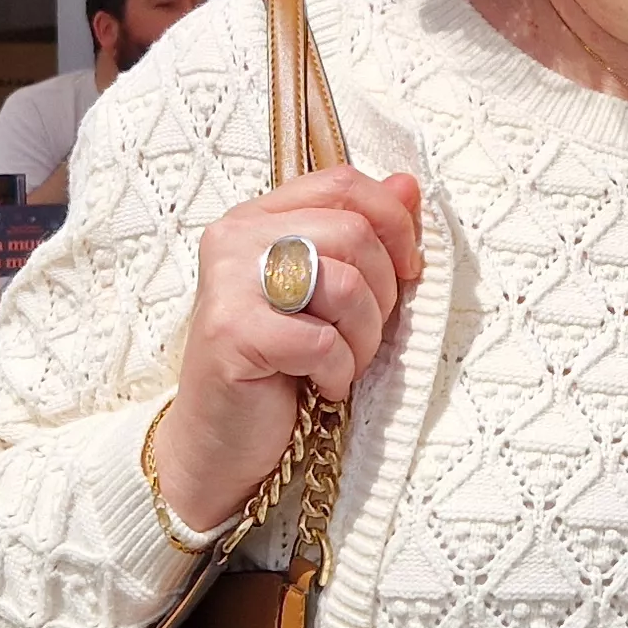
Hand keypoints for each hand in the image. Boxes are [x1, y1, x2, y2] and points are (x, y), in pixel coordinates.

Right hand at [151, 166, 425, 531]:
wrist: (219, 445)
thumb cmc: (280, 367)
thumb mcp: (329, 293)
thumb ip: (363, 233)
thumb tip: (408, 185)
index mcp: (256, 217)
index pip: (341, 182)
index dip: (392, 221)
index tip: (408, 269)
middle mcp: (234, 238)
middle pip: (353, 232)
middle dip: (383, 293)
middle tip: (362, 335)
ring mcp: (228, 283)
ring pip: (346, 283)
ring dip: (363, 338)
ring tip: (340, 364)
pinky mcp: (231, 333)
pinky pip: (323, 341)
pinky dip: (339, 373)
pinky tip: (321, 386)